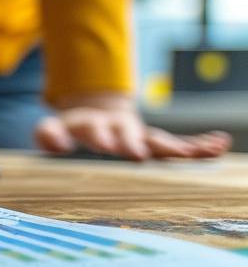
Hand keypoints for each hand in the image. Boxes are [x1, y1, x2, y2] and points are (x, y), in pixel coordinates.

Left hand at [34, 92, 231, 160]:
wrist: (95, 113)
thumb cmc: (71, 128)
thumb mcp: (52, 129)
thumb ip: (48, 134)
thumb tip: (56, 144)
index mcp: (92, 123)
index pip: (94, 129)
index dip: (101, 135)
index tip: (106, 144)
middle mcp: (119, 126)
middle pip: (130, 134)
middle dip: (136, 143)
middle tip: (141, 154)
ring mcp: (140, 134)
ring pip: (160, 140)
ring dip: (179, 146)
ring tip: (202, 151)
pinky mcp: (155, 141)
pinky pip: (179, 144)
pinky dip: (199, 145)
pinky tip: (219, 145)